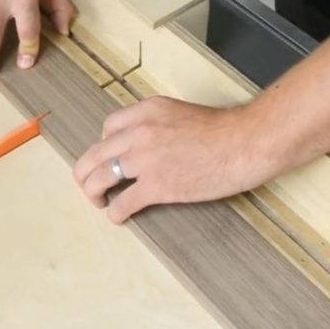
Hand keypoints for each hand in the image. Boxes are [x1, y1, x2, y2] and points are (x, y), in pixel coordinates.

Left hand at [74, 97, 277, 223]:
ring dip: (93, 193)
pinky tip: (118, 216)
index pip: (108, 127)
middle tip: (90, 184)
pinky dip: (114, 213)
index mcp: (145, 111)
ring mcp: (145, 159)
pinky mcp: (156, 186)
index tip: (110, 158)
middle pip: (94, 154)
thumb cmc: (222, 130)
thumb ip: (156, 123)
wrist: (244, 144)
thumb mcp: (179, 112)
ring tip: (99, 201)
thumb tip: (144, 143)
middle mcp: (138, 132)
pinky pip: (121, 202)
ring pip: (99, 177)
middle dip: (86, 172)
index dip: (105, 146)